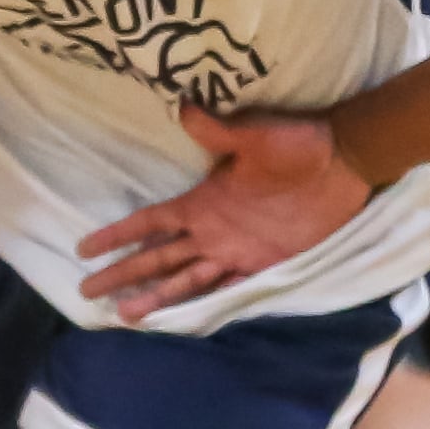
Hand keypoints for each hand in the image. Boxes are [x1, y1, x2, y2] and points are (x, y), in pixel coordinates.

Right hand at [74, 101, 365, 319]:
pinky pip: (227, 290)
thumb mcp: (254, 135)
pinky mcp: (264, 265)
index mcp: (202, 202)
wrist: (344, 162)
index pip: (150, 223)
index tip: (85, 249)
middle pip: (156, 258)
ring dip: (155, 298)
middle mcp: (211, 231)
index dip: (118, 236)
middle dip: (122, 275)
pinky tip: (182, 321)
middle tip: (87, 293)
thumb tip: (184, 107)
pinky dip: (205, 305)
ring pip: (184, 280)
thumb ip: (218, 129)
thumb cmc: (298, 145)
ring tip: (124, 316)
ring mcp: (235, 251)